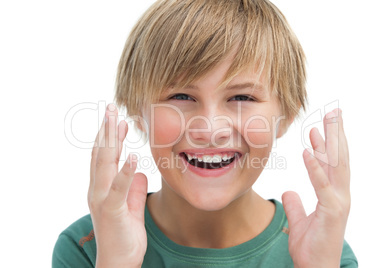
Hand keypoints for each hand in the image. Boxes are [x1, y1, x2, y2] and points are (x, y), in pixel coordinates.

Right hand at [88, 104, 147, 267]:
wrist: (118, 263)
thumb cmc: (124, 235)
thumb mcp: (131, 207)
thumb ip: (133, 189)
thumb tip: (138, 171)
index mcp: (103, 187)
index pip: (104, 156)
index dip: (109, 136)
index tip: (116, 118)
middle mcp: (98, 190)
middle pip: (101, 154)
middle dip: (106, 130)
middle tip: (111, 108)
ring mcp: (102, 199)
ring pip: (105, 165)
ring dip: (111, 141)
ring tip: (116, 121)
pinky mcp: (111, 211)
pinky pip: (118, 188)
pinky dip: (124, 171)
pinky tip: (130, 155)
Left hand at [282, 109, 349, 267]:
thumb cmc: (311, 247)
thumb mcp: (299, 220)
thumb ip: (296, 205)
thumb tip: (289, 191)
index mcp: (333, 195)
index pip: (333, 164)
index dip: (328, 144)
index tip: (320, 126)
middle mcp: (339, 195)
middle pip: (339, 159)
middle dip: (336, 134)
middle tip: (333, 112)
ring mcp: (338, 202)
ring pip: (336, 166)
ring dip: (330, 143)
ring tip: (324, 122)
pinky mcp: (332, 211)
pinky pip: (322, 185)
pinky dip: (316, 167)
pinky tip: (309, 150)